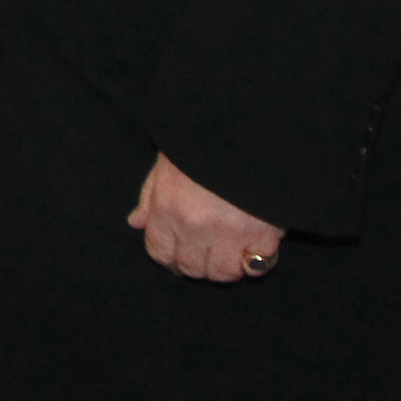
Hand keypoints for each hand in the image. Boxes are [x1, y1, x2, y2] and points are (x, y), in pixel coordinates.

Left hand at [128, 153, 284, 281]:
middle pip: (191, 268)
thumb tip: (136, 223)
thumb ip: (150, 196)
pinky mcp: (264, 235)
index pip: (159, 252)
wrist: (248, 127)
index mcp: (168, 207)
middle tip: (206, 251)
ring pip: (223, 273)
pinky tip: (253, 247)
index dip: (168, 257)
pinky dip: (255, 262)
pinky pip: (256, 267)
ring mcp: (230, 234)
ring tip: (230, 251)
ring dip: (225, 267)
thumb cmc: (201, 141)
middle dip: (195, 263)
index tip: (178, 254)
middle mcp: (195, 226)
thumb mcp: (167, 161)